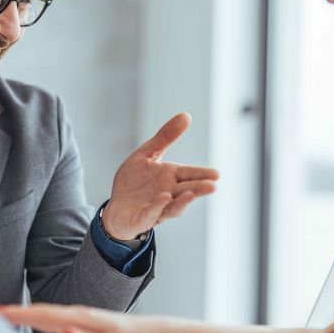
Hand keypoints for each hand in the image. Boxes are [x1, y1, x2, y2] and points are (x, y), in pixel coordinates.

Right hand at [0, 304, 150, 332]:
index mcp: (80, 318)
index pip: (44, 314)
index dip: (20, 313)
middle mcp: (76, 315)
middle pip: (39, 312)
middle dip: (15, 312)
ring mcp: (76, 319)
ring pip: (44, 316)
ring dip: (23, 316)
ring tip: (1, 320)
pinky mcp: (78, 324)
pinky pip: (51, 322)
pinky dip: (35, 322)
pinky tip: (28, 328)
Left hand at [101, 113, 218, 239]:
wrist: (117, 207)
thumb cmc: (134, 181)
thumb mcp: (147, 153)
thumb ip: (165, 137)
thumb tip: (186, 115)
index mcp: (170, 176)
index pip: (189, 174)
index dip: (202, 174)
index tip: (216, 174)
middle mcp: (168, 193)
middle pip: (186, 191)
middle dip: (198, 189)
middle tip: (212, 186)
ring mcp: (157, 207)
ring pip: (174, 206)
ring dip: (183, 201)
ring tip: (191, 194)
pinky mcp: (143, 218)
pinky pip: (152, 213)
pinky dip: (158, 206)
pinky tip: (164, 198)